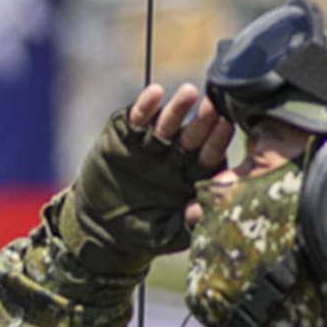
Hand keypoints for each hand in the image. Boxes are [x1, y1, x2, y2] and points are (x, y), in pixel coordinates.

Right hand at [55, 82, 235, 275]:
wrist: (99, 225)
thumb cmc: (140, 231)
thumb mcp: (166, 234)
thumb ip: (187, 223)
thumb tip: (206, 209)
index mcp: (192, 174)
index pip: (210, 154)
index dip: (217, 141)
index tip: (226, 125)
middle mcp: (176, 154)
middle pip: (194, 133)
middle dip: (204, 118)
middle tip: (214, 104)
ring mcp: (151, 142)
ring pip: (169, 121)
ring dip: (179, 107)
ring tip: (189, 92)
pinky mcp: (125, 134)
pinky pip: (137, 118)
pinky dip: (145, 106)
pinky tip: (154, 94)